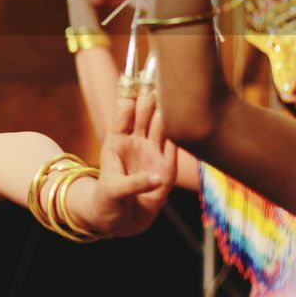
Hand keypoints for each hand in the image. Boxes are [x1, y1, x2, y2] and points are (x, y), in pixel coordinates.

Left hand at [84, 87, 177, 236]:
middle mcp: (136, 142)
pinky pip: (176, 147)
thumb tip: (158, 180)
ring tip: (179, 94)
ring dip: (169, 111)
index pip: (125, 109)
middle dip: (154, 94)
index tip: (139, 73)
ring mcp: (153, 154)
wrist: (117, 223)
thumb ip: (134, 183)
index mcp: (116, 139)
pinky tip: (189, 121)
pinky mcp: (167, 169)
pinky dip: (180, 135)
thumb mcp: (114, 191)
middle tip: (164, 75)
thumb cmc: (106, 202)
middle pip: (147, 112)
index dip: (131, 91)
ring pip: (163, 126)